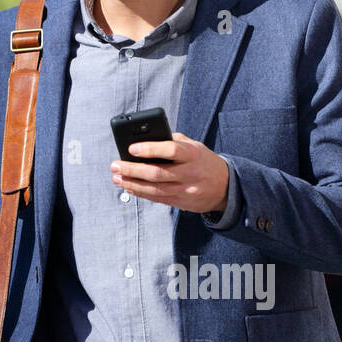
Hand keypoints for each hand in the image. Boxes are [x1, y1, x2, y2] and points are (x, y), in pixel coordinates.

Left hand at [110, 131, 229, 213]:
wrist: (225, 186)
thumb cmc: (203, 161)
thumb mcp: (194, 145)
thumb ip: (173, 141)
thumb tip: (146, 139)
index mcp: (193, 154)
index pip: (170, 150)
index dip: (149, 149)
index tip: (131, 148)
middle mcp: (190, 173)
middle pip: (157, 173)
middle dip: (132, 170)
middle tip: (115, 166)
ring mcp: (186, 190)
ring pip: (154, 189)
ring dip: (132, 184)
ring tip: (117, 178)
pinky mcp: (182, 202)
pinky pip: (157, 199)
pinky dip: (141, 193)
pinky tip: (129, 188)